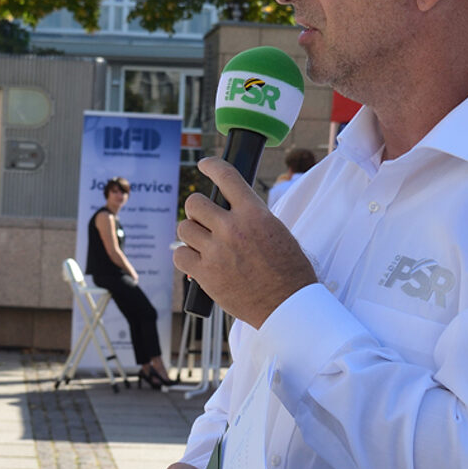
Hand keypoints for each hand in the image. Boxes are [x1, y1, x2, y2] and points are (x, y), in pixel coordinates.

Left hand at [175, 157, 316, 326]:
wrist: (287, 304)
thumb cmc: (288, 270)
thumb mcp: (277, 231)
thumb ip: (251, 217)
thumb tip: (228, 210)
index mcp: (254, 214)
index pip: (226, 176)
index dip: (211, 166)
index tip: (204, 165)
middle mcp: (232, 228)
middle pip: (195, 203)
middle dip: (198, 210)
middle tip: (206, 221)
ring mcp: (216, 251)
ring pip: (184, 227)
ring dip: (191, 233)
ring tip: (204, 243)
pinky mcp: (205, 274)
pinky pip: (179, 254)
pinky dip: (185, 256)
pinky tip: (196, 260)